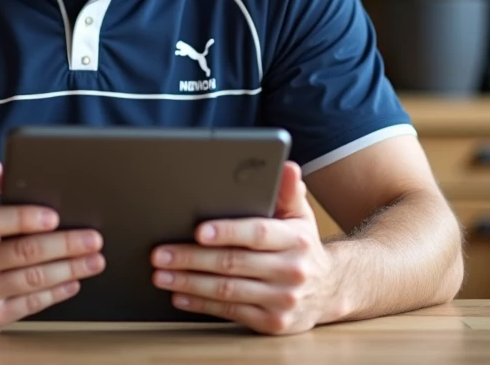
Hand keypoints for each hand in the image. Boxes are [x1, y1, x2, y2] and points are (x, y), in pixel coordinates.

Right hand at [0, 159, 104, 333]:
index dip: (24, 218)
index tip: (54, 216)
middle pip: (24, 253)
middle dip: (65, 245)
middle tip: (94, 238)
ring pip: (33, 280)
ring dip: (70, 269)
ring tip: (95, 260)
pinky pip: (30, 305)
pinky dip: (56, 292)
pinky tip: (73, 282)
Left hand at [150, 161, 336, 334]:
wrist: (330, 289)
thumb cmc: (302, 244)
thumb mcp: (300, 215)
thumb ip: (288, 191)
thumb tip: (286, 167)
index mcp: (296, 240)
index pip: (257, 234)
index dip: (227, 232)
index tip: (198, 231)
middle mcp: (291, 271)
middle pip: (233, 264)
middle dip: (191, 258)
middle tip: (160, 254)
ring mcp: (282, 300)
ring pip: (228, 291)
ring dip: (190, 283)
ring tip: (161, 274)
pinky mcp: (272, 323)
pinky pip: (231, 313)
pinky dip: (202, 304)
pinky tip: (180, 295)